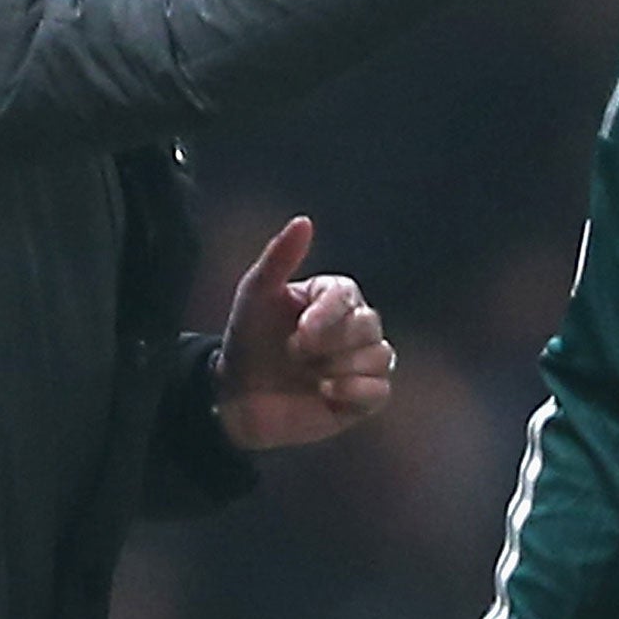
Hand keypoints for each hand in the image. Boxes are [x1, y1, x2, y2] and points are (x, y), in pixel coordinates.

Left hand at [213, 215, 393, 450]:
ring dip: (340, 368)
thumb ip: (279, 257)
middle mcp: (353, 325)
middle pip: (368, 325)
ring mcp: (361, 361)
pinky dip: (355, 391)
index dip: (327, 315)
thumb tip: (304, 220)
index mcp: (332, 296)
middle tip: (294, 355)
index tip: (298, 333)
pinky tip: (325, 394)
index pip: (347, 295)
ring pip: (380, 356)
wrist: (237, 397)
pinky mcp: (363, 398)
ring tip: (310, 377)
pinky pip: (381, 390)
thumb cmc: (247, 340)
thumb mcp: (255, 295)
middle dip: (330, 344)